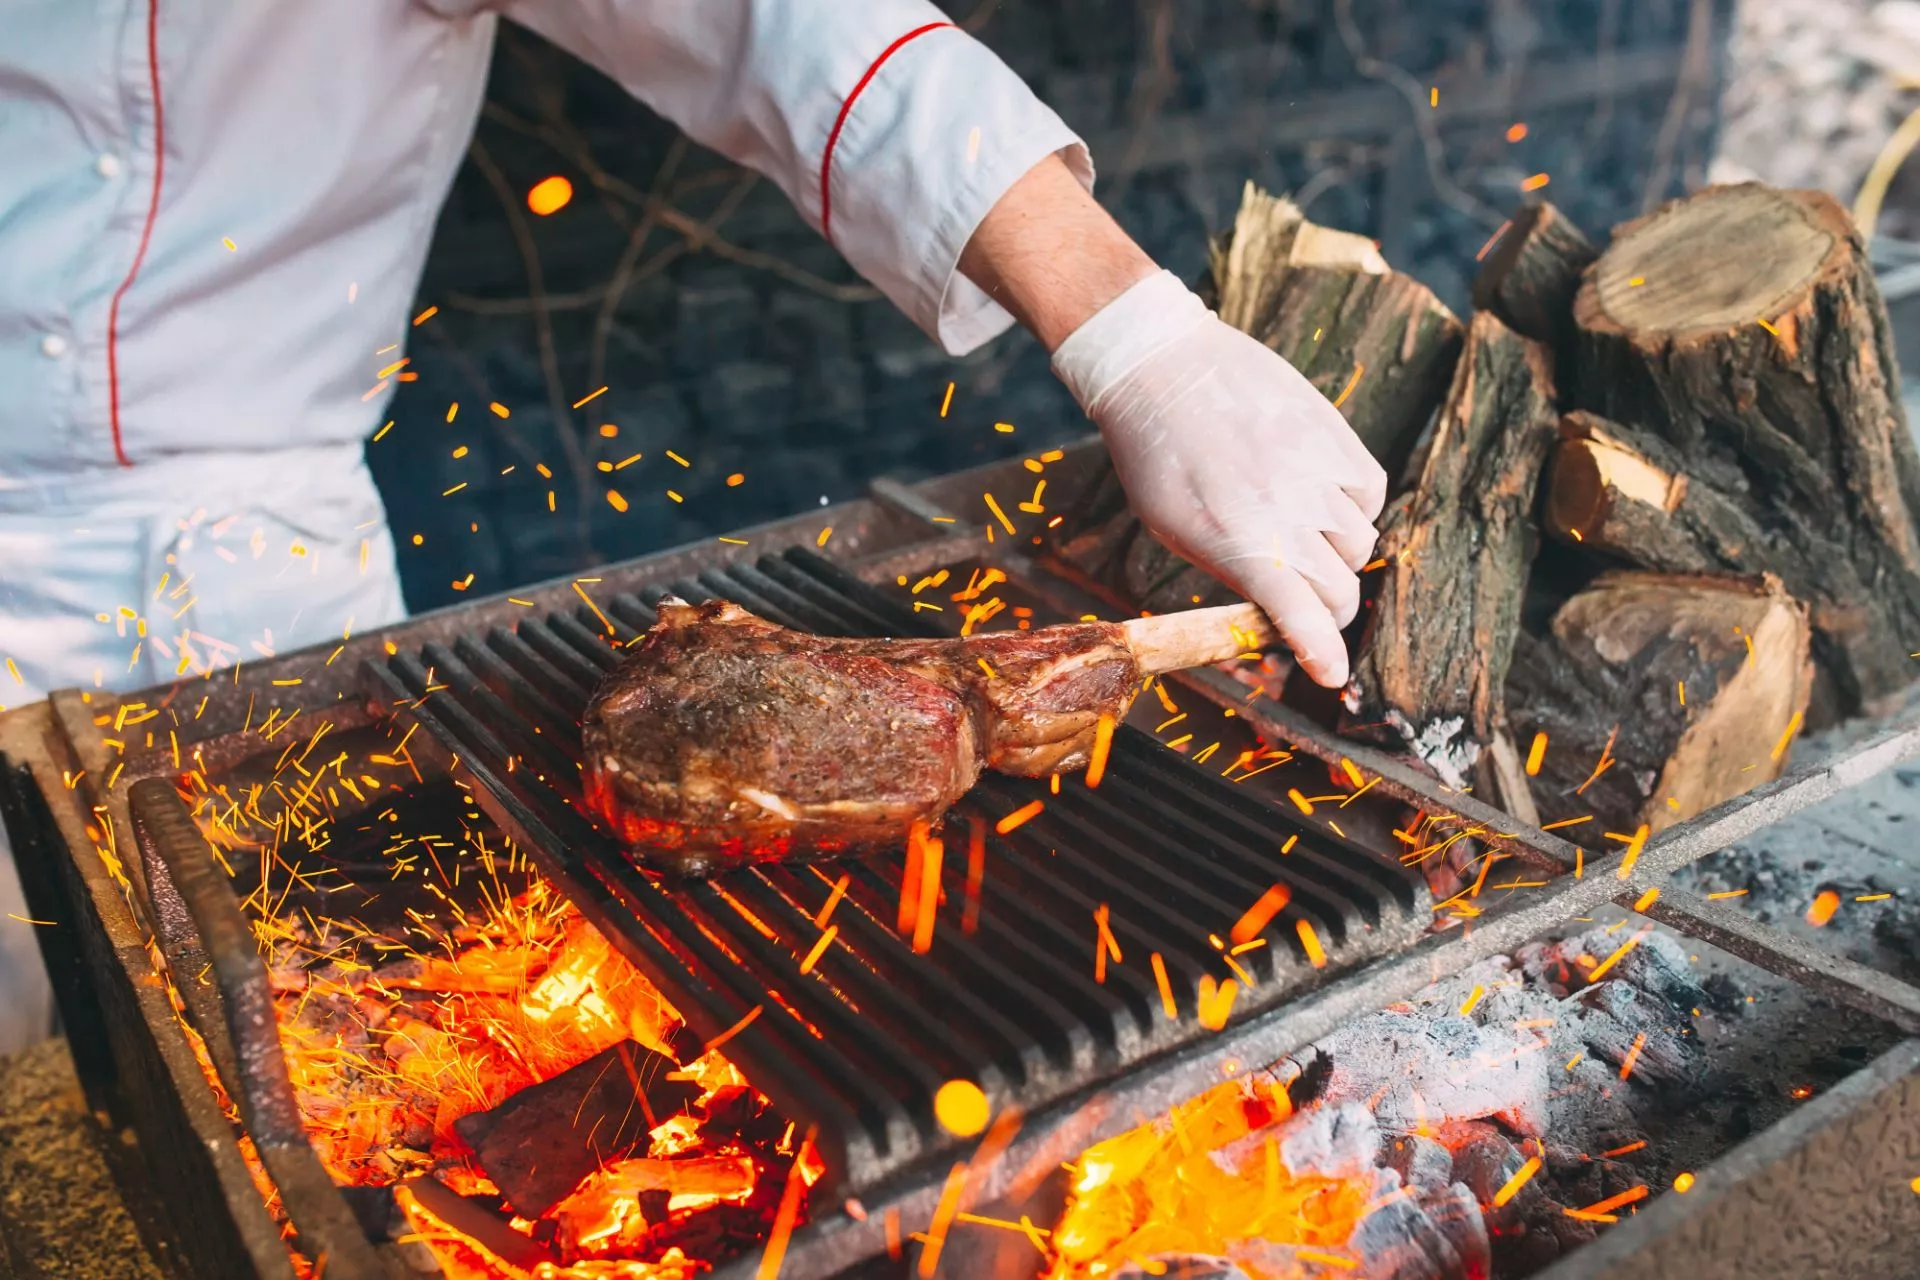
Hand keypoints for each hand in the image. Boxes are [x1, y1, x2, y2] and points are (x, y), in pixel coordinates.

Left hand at [1052, 272, 1386, 686]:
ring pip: (1359, 543)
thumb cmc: (1154, 457)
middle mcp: (1290, 515)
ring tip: (1304, 544)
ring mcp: (1318, 472)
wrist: (1160, 366)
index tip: (1333, 675)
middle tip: (1309, 609)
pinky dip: (1355, 510)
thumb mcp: (1173, 529)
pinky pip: (1369, 492)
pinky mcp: (1334, 434)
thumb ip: (1230, 569)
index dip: (1324, 656)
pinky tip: (1325, 503)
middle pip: (1339, 590)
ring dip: (1338, 559)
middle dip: (1327, 612)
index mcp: (1244, 548)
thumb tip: (1269, 607)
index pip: (1304, 620)